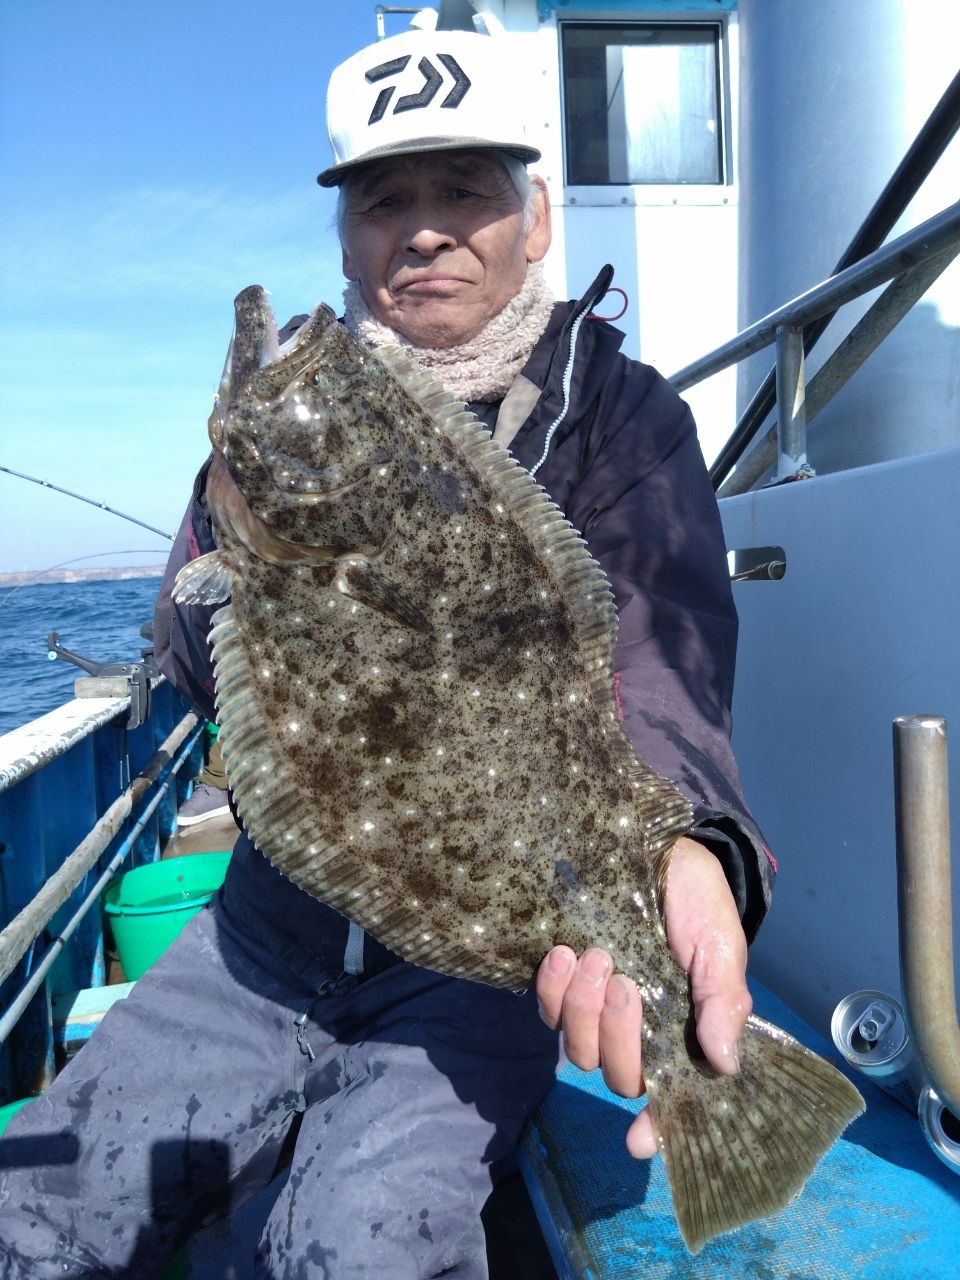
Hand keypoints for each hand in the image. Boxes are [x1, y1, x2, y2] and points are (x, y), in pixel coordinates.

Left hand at [535, 836, 750, 1157]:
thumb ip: (723, 1001)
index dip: (657, 1128)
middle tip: (624, 984)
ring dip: (582, 1010)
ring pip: (578, 1049)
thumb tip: (724, 1064)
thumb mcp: (721, 946)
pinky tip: (562, 953)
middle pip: (618, 1075)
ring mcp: (597, 1009)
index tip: (639, 1141)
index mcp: (683, 1035)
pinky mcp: (565, 982)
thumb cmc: (698, 903)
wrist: (659, 851)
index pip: (669, 1096)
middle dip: (617, 1038)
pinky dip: (552, 988)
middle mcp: (638, 1031)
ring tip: (597, 957)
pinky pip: (546, 1010)